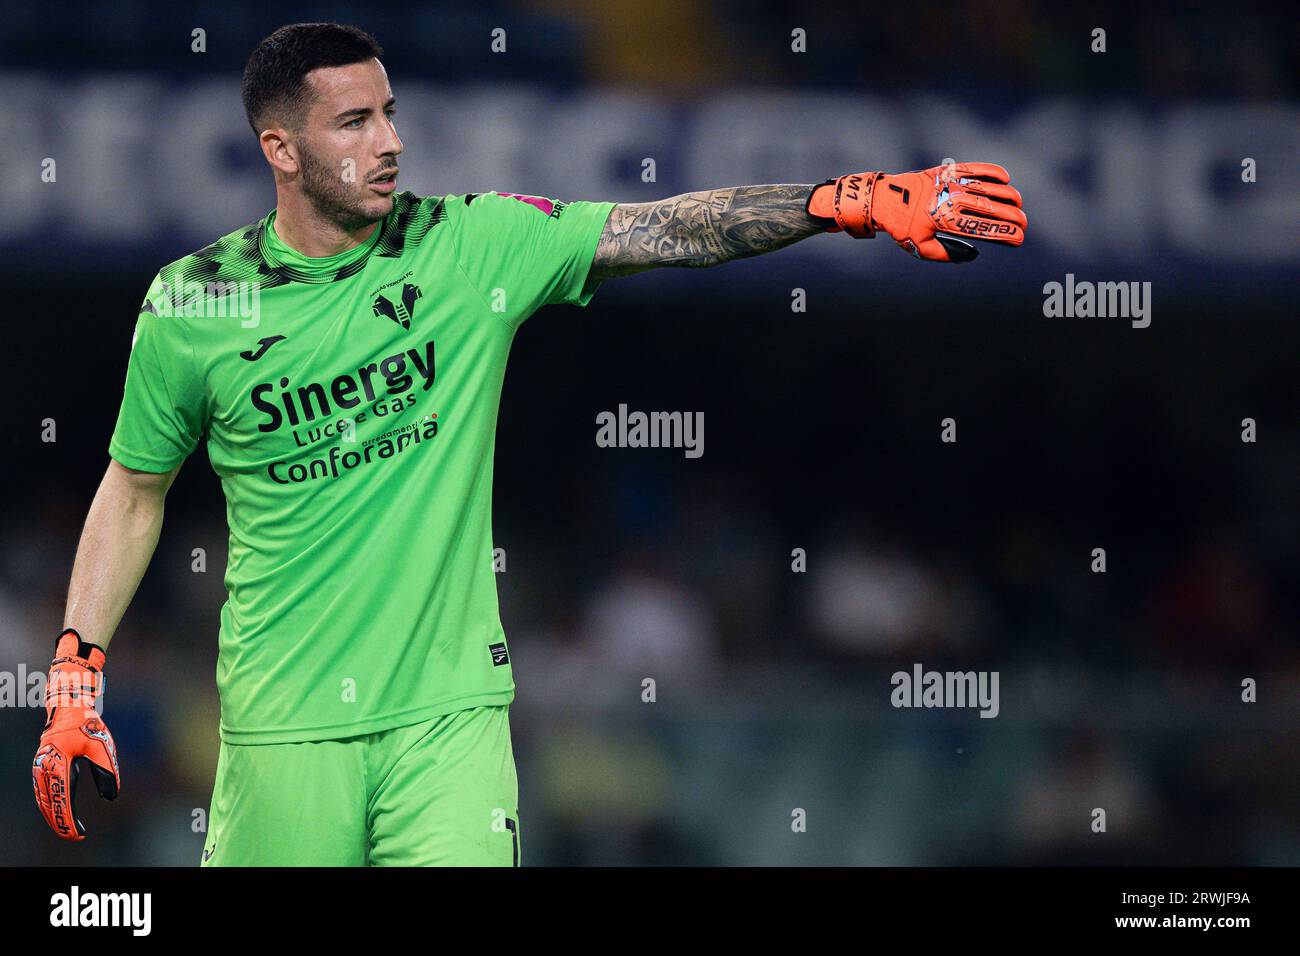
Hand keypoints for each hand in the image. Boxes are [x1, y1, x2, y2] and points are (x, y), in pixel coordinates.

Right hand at [32, 629, 119, 840]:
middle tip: (74, 837)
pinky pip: (42, 790)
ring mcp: (40, 765)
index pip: (63, 798)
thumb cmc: (87, 724)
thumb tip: (112, 796)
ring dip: (53, 815)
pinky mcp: (42, 764)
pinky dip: (49, 804)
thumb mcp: (101, 746)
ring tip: (67, 829)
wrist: (69, 706)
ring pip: (43, 798)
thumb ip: (107, 771)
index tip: (78, 833)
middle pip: (49, 802)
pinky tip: (57, 813)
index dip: (70, 819)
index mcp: (58, 762)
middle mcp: (45, 766)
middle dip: (60, 822)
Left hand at [805, 162, 1026, 261]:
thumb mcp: (921, 248)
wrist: (885, 199)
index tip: (1018, 238)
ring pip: (988, 187)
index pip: (982, 228)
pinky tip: (1005, 178)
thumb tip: (973, 254)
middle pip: (990, 208)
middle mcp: (950, 200)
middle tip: (1024, 223)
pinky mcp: (948, 170)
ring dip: (1007, 195)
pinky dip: (992, 171)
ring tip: (1018, 203)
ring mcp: (950, 183)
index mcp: (945, 221)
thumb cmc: (903, 228)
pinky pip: (976, 168)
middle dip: (1012, 216)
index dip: (1004, 233)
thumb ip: (947, 254)